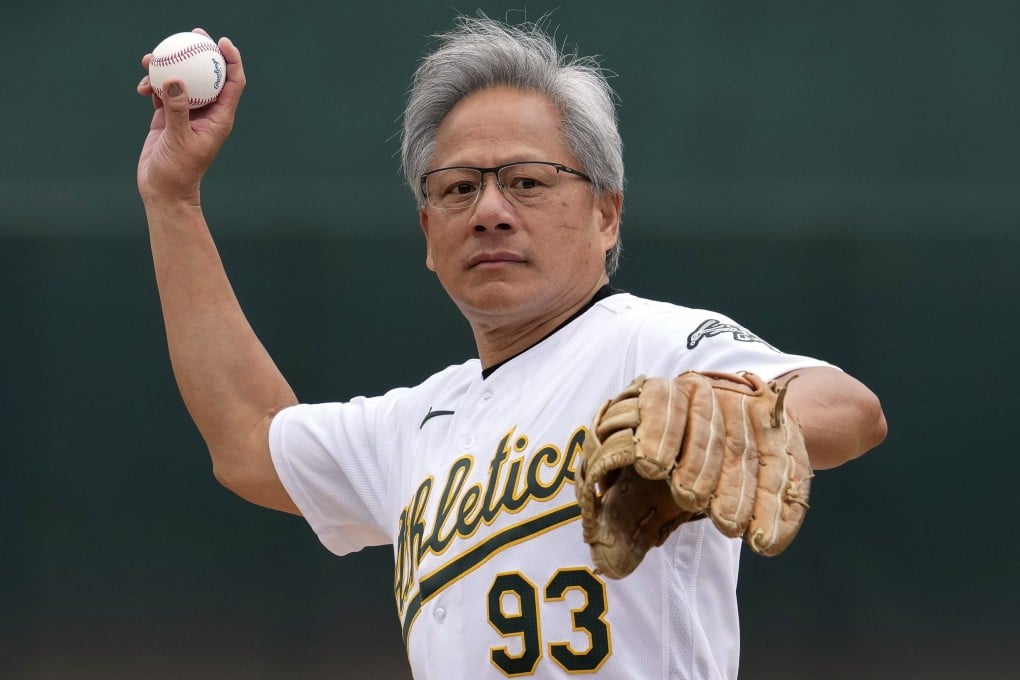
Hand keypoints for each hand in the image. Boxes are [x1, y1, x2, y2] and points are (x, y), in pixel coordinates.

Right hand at [136, 28, 245, 204]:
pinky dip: (154, 86)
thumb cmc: (178, 172)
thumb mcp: (178, 140)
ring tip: (151, 59)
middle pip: (209, 75)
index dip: (232, 60)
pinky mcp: (169, 118)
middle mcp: (206, 113)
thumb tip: (175, 80)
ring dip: (169, 67)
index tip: (221, 42)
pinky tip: (142, 86)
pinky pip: (164, 93)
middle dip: (201, 52)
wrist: (163, 190)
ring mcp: (187, 114)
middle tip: (191, 33)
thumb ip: (177, 111)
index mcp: (219, 118)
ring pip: (183, 81)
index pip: (233, 83)